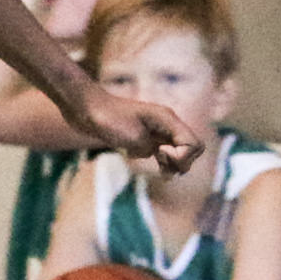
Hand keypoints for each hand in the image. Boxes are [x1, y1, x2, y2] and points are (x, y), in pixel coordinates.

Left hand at [67, 85, 200, 171]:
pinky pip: (165, 152)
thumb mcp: (133, 138)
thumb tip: (155, 154)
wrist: (86, 109)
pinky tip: (150, 164)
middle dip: (181, 162)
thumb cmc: (108, 120)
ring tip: (160, 170)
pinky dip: (163, 161)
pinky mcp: (144, 136)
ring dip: (173, 164)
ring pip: (179, 152)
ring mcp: (156, 130)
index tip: (159, 154)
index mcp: (167, 120)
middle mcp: (166, 124)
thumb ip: (151, 149)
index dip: (182, 157)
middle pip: (192, 148)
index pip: (194, 144)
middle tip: (160, 162)